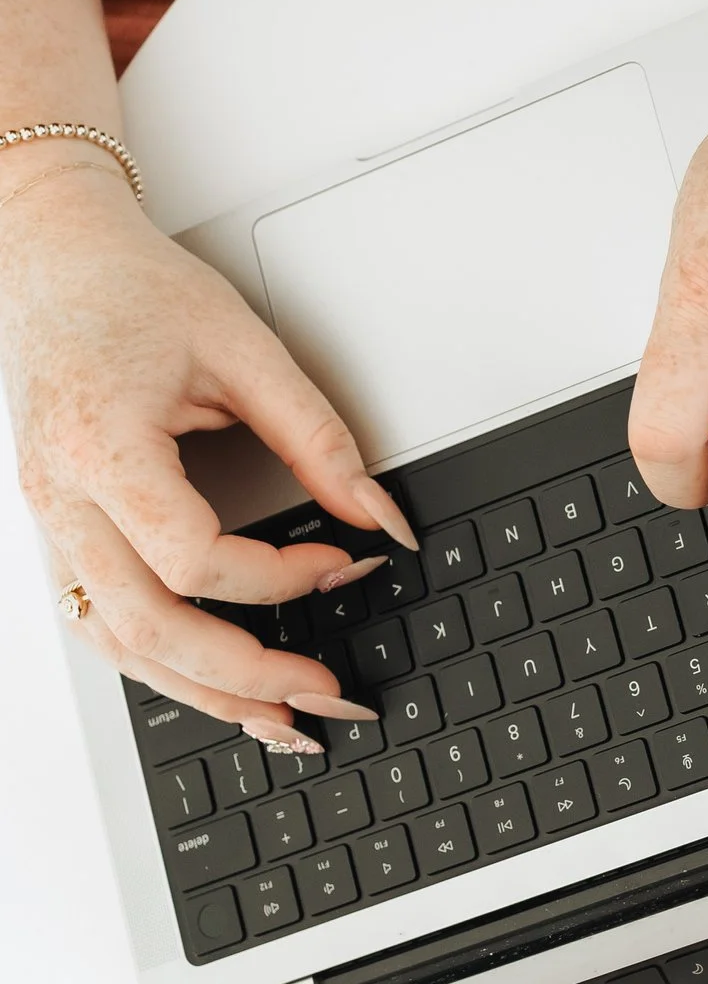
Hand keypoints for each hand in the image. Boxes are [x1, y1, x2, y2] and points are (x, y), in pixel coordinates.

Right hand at [0, 162, 412, 744]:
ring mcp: (50, 523)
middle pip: (146, 629)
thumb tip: (381, 515)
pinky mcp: (61, 532)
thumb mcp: (244, 346)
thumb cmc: (132, 290)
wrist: (52, 260)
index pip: (191, 557)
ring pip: (117, 645)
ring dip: (203, 693)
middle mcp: (60, 499)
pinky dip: (165, 667)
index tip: (345, 564)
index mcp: (99, 447)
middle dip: (245, 675)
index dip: (280, 578)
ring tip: (285, 723)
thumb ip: (318, 437)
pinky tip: (221, 687)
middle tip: (328, 695)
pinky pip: (104, 623)